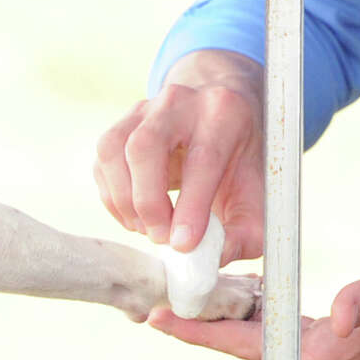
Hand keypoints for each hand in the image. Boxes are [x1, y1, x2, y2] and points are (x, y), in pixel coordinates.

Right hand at [95, 50, 264, 262]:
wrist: (218, 118)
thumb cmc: (239, 161)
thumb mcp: (257, 193)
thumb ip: (244, 230)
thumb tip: (214, 258)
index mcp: (223, 113)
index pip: (203, 157)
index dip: (191, 205)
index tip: (183, 244)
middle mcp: (180, 101)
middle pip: (146, 146)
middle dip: (148, 201)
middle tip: (161, 237)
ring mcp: (145, 109)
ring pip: (114, 150)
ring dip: (124, 199)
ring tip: (147, 228)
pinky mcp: (121, 124)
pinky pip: (102, 161)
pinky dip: (112, 196)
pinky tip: (135, 215)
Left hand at [150, 248, 359, 359]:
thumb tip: (342, 313)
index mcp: (339, 352)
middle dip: (202, 343)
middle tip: (153, 320)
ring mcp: (334, 353)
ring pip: (265, 354)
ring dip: (222, 338)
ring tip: (181, 316)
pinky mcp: (340, 339)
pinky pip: (284, 340)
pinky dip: (254, 327)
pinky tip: (239, 306)